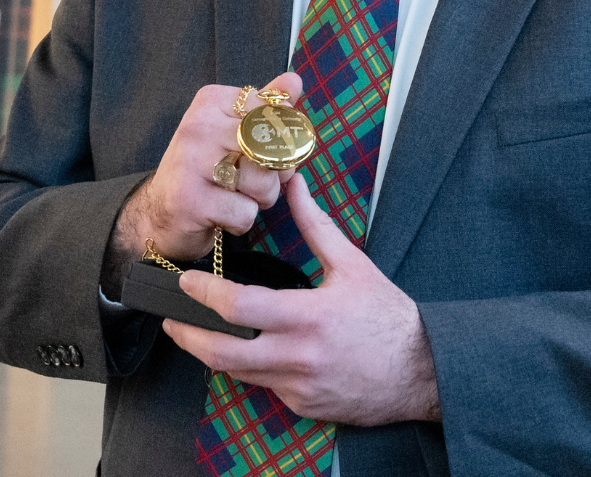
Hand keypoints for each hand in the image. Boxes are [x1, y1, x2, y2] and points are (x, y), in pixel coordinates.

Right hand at [108, 73, 300, 270]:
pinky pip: (245, 213)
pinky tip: (221, 215)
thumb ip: (264, 107)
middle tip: (254, 180)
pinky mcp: (191, 201)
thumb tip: (294, 80)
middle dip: (274, 172)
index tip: (260, 149)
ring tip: (237, 196)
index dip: (280, 139)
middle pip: (270, 147)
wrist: (158, 214)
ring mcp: (191, 163)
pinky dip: (241, 220)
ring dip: (260, 199)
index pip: (272, 113)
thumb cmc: (205, 169)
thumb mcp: (232, 130)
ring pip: (262, 182)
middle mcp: (199, 126)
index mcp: (211, 101)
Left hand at [161, 172, 440, 425]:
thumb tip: (295, 185)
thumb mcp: (352, 264)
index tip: (188, 281)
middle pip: (222, 354)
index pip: (240, 308)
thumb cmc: (387, 314)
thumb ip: (316, 225)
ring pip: (237, 374)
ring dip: (212, 352)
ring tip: (197, 331)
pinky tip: (250, 350)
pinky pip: (264, 386)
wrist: (419, 369)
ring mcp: (297, 387)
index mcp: (309, 316)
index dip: (205, 294)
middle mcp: (298, 357)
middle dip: (188, 335)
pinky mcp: (301, 405)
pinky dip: (251, 366)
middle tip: (170, 319)